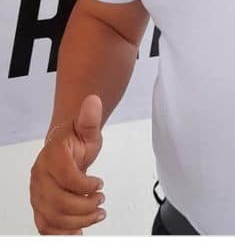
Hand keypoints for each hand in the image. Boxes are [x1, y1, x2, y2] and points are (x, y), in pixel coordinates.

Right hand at [30, 94, 105, 234]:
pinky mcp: (39, 207)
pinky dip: (61, 233)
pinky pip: (45, 226)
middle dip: (84, 206)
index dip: (85, 185)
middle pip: (59, 202)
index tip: (100, 184)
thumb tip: (93, 100)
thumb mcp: (87, 128)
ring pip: (53, 217)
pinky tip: (78, 232)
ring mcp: (38, 194)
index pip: (67, 177)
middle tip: (101, 201)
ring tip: (96, 214)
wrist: (64, 147)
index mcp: (52, 157)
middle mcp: (40, 177)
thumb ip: (90, 117)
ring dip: (78, 221)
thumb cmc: (75, 140)